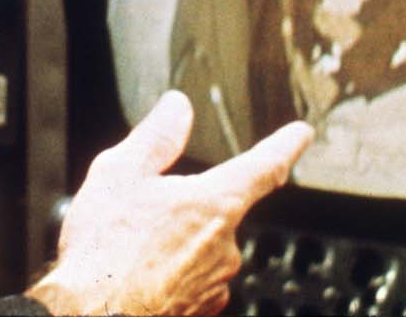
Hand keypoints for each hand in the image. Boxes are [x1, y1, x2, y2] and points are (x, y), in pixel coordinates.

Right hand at [30, 90, 312, 314]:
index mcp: (215, 205)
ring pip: (200, 250)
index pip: (264, 166)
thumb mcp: (119, 175)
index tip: (302, 135)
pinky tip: (135, 278)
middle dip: (184, 209)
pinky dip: (168, 276)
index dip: (285, 146)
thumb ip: (156, 138)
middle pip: (216, 212)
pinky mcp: (199, 312)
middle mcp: (226, 247)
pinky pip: (190, 284)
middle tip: (139, 217)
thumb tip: (178, 108)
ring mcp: (215, 285)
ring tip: (128, 253)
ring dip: (173, 246)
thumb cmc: (103, 254)